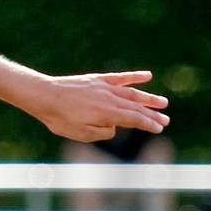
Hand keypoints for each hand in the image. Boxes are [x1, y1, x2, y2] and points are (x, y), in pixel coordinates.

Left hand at [32, 71, 169, 142]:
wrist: (43, 96)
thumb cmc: (59, 118)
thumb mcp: (80, 134)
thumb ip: (101, 133)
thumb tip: (114, 127)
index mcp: (107, 114)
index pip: (134, 120)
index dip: (148, 124)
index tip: (159, 128)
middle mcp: (110, 99)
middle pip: (136, 107)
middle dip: (152, 114)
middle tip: (166, 120)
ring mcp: (104, 87)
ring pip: (132, 93)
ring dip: (148, 98)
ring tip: (162, 102)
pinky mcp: (97, 79)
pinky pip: (120, 77)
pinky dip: (134, 76)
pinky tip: (148, 76)